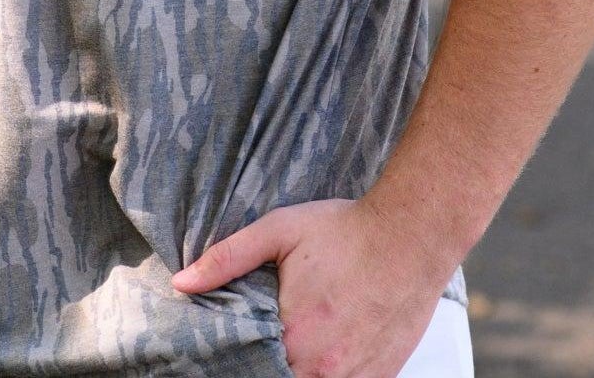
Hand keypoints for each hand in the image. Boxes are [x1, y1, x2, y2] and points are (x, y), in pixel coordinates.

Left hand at [171, 195, 450, 377]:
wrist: (411, 235)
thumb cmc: (345, 231)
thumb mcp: (280, 230)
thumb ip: (227, 258)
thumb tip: (182, 283)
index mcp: (292, 334)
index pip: (248, 366)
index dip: (238, 359)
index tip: (231, 349)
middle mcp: (322, 366)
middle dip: (265, 365)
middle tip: (268, 342)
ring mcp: (353, 377)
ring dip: (297, 370)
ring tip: (296, 346)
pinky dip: (330, 375)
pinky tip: (324, 356)